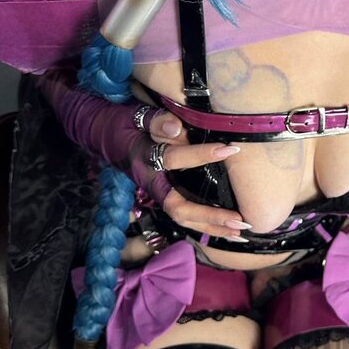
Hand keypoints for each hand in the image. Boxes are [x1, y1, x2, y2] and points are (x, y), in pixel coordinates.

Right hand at [138, 109, 248, 240]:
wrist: (107, 139)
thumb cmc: (128, 125)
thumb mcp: (137, 117)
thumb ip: (156, 121)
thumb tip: (176, 126)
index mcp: (145, 159)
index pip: (172, 159)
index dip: (200, 154)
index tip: (230, 149)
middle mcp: (151, 182)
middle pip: (177, 207)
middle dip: (209, 215)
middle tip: (238, 219)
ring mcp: (157, 194)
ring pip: (183, 218)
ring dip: (213, 226)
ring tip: (241, 231)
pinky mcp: (165, 198)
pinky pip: (186, 217)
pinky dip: (208, 226)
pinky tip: (230, 231)